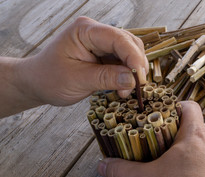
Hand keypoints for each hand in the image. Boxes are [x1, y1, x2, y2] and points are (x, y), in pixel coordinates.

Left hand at [6, 16, 147, 109]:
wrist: (38, 83)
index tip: (140, 78)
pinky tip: (123, 87)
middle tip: (136, 87)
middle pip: (129, 43)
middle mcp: (96, 33)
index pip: (118, 39)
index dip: (133, 57)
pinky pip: (125, 62)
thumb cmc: (50, 78)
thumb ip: (106, 78)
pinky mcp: (105, 55)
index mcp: (85, 30)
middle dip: (136, 65)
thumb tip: (133, 79)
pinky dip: (128, 75)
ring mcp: (102, 43)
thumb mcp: (77, 80)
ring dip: (134, 72)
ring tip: (125, 90)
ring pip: (130, 53)